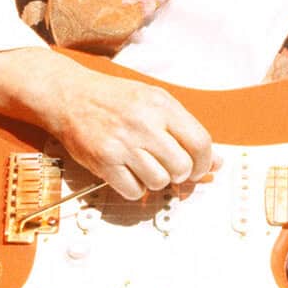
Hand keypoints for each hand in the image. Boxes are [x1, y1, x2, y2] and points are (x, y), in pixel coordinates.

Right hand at [38, 65, 212, 199]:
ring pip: (160, 181)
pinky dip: (136, 188)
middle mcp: (144, 124)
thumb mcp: (156, 102)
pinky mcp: (104, 161)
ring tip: (146, 166)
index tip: (201, 167)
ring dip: (157, 181)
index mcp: (162, 105)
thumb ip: (186, 129)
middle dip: (182, 174)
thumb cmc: (115, 99)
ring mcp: (123, 143)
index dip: (206, 162)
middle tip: (171, 168)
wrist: (71, 95)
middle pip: (183, 167)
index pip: (200, 143)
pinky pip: (134, 191)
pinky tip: (130, 173)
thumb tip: (216, 161)